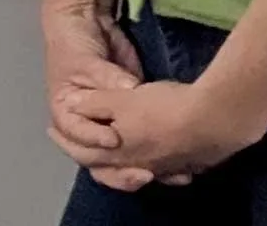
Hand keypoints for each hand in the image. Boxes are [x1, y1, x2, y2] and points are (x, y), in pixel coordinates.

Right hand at [40, 4, 159, 190]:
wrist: (86, 26)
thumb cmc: (75, 45)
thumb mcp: (86, 62)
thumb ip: (108, 78)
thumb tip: (132, 91)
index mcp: (65, 113)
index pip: (76, 134)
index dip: (93, 139)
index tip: (113, 139)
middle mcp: (84, 126)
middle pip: (96, 158)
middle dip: (118, 170)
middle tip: (142, 172)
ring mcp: (106, 126)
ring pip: (117, 159)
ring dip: (135, 170)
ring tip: (157, 174)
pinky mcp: (128, 122)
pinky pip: (137, 145)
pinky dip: (152, 157)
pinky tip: (171, 167)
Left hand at [67, 79, 257, 185]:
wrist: (215, 119)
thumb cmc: (161, 108)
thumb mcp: (120, 99)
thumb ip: (94, 104)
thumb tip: (70, 105)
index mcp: (118, 151)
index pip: (85, 153)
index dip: (66, 141)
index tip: (52, 132)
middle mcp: (139, 164)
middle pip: (110, 167)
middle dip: (95, 157)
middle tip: (80, 147)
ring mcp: (165, 167)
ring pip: (139, 168)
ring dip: (125, 164)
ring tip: (117, 154)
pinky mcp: (188, 161)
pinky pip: (165, 168)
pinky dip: (155, 164)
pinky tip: (156, 159)